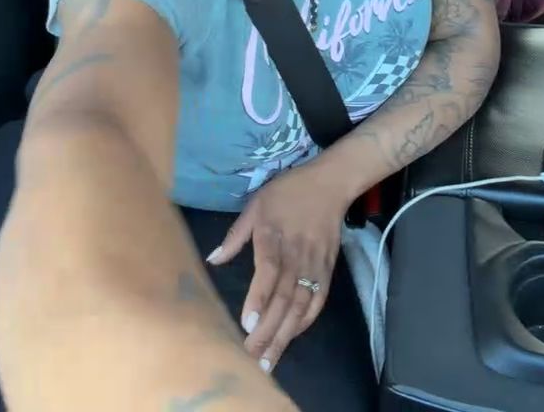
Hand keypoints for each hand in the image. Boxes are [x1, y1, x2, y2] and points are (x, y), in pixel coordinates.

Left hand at [206, 162, 350, 371]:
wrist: (331, 183)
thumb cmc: (288, 192)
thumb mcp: (256, 204)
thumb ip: (236, 234)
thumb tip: (213, 259)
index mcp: (274, 236)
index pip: (269, 272)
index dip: (259, 298)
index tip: (247, 324)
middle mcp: (296, 255)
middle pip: (284, 297)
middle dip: (267, 331)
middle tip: (250, 359)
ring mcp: (315, 264)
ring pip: (300, 305)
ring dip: (285, 334)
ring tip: (269, 360)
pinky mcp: (328, 269)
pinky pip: (318, 300)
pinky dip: (306, 320)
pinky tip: (291, 336)